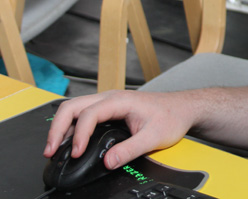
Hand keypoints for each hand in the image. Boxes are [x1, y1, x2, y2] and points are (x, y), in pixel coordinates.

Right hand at [44, 90, 194, 169]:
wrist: (183, 108)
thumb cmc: (172, 116)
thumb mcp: (154, 137)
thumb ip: (130, 150)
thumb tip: (108, 162)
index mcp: (120, 100)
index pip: (89, 114)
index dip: (79, 135)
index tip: (76, 153)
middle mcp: (111, 97)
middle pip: (72, 106)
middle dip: (57, 128)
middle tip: (50, 150)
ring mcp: (108, 102)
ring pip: (74, 108)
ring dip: (61, 127)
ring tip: (54, 149)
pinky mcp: (108, 109)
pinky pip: (82, 114)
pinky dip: (71, 127)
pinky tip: (69, 142)